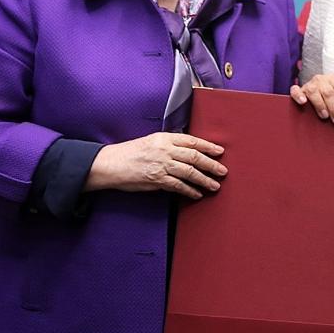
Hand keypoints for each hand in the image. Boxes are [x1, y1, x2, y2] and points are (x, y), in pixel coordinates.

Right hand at [84, 132, 226, 199]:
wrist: (110, 164)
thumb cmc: (130, 152)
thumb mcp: (151, 141)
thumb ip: (169, 144)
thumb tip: (188, 151)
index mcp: (164, 138)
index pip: (192, 141)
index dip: (208, 146)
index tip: (219, 151)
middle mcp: (165, 150)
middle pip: (194, 157)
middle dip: (211, 164)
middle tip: (223, 171)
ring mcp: (161, 165)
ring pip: (190, 172)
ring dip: (204, 180)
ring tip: (214, 185)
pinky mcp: (157, 180)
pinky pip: (178, 186)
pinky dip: (190, 191)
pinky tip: (197, 194)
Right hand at [290, 73, 333, 124]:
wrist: (317, 92)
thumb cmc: (333, 96)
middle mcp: (321, 80)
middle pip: (328, 92)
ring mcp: (309, 84)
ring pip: (313, 91)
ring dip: (320, 104)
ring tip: (325, 116)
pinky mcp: (299, 90)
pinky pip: (295, 90)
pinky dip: (298, 95)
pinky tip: (303, 102)